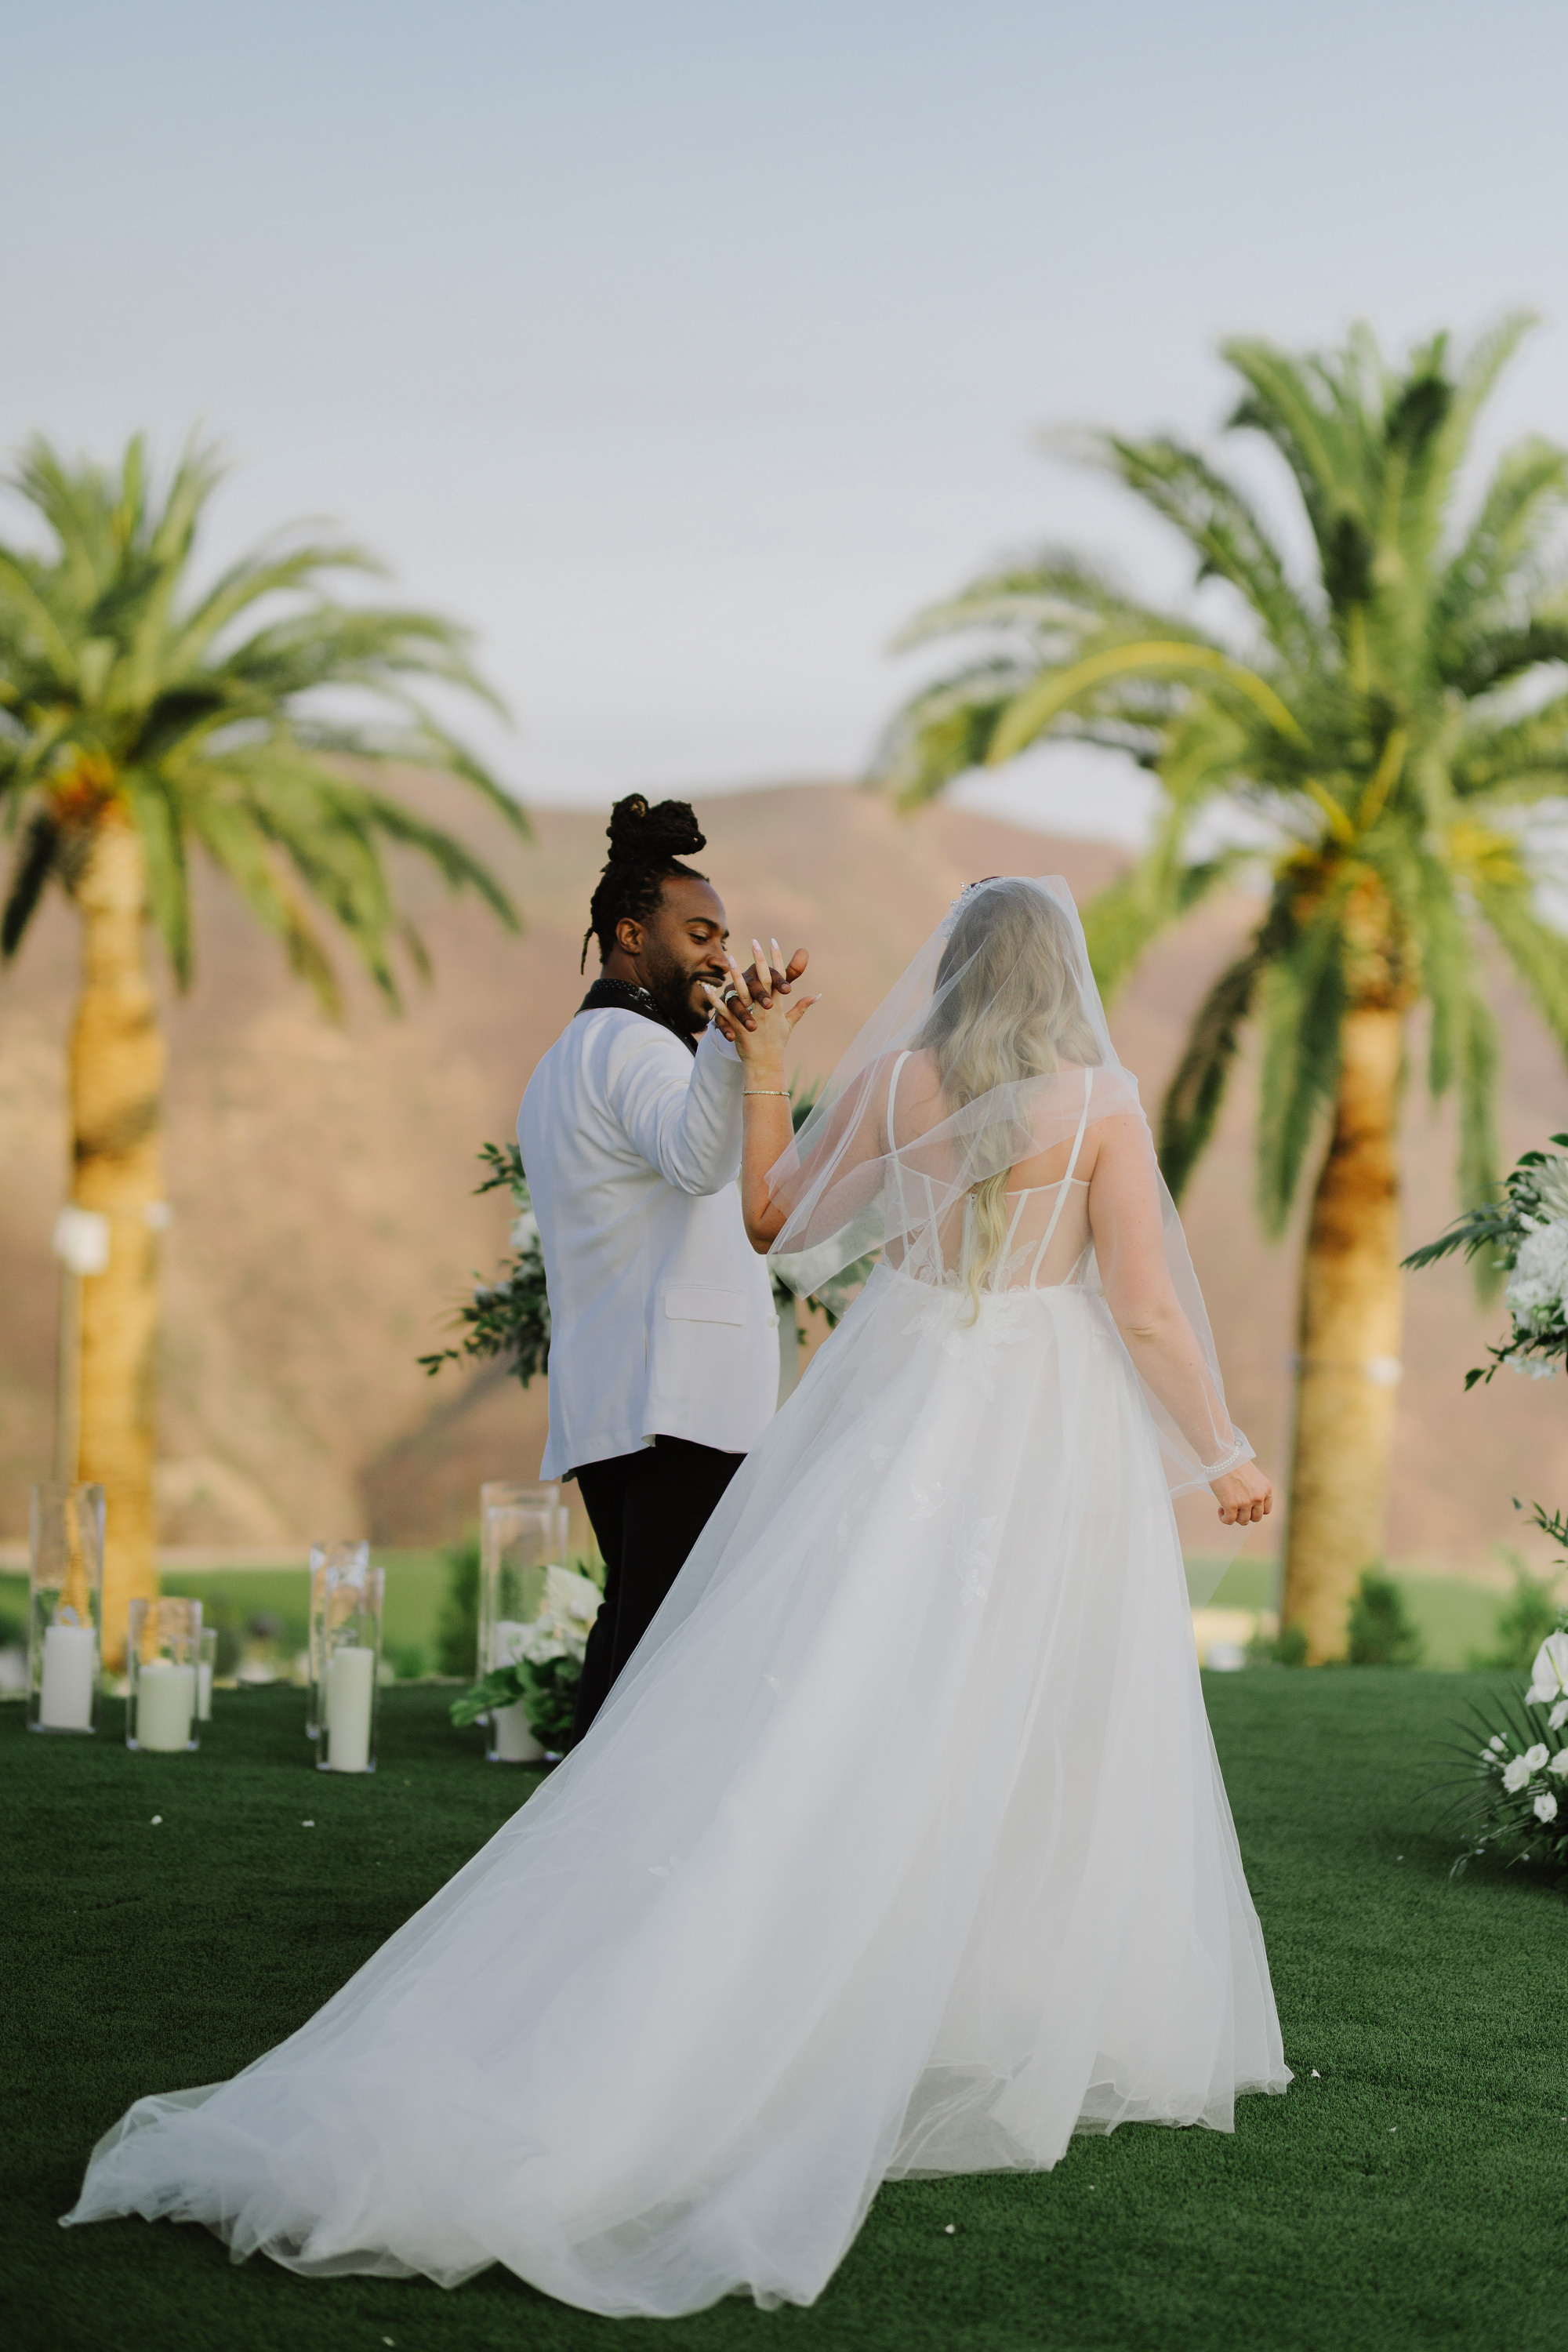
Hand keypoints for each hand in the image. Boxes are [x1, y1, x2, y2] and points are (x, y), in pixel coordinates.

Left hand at [703, 951, 817, 1061]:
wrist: (765, 1064)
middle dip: (759, 960)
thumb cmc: (777, 1043)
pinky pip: (723, 1010)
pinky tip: (706, 987)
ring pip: (742, 992)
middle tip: (755, 941)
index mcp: (777, 1006)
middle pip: (763, 980)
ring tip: (729, 957)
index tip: (773, 942)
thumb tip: (815, 995)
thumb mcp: (790, 1024)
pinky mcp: (736, 1026)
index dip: (776, 959)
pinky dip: (714, 999)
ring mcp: (751, 1016)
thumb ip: (801, 1007)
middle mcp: (765, 1009)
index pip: (778, 978)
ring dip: (736, 974)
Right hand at [1211, 1460, 1271, 1527]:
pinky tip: (1220, 1510)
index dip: (1255, 1511)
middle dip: (1246, 1515)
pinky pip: (1229, 1520)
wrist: (1221, 1456)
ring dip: (1235, 1517)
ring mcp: (1246, 1502)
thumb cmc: (1233, 1462)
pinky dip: (1224, 1518)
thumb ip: (1253, 1489)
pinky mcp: (1231, 1506)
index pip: (1266, 1510)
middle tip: (1236, 1509)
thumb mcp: (1252, 1476)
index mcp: (1266, 1489)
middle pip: (1256, 1517)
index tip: (1247, 1508)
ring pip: (1243, 1521)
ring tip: (1226, 1508)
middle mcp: (1258, 1497)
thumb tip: (1244, 1503)